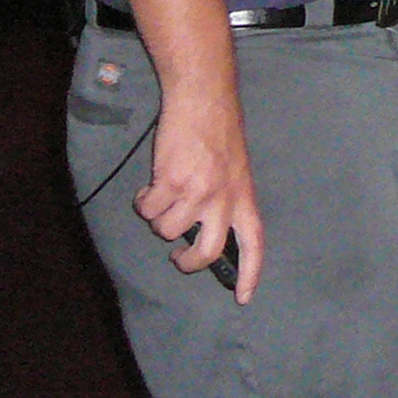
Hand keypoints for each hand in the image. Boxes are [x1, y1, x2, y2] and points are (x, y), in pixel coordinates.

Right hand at [133, 90, 263, 303]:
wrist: (203, 99)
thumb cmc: (218, 132)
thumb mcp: (236, 169)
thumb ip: (226, 198)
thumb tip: (203, 229)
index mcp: (244, 196)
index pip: (254, 242)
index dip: (250, 273)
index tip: (244, 298)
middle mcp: (224, 199)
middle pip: (208, 252)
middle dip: (189, 263)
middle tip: (178, 258)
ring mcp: (198, 192)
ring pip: (167, 231)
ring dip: (158, 218)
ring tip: (162, 196)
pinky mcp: (171, 182)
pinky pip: (148, 210)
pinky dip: (143, 202)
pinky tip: (149, 186)